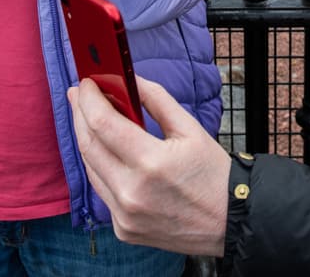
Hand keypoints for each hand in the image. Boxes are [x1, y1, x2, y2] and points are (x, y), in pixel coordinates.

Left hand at [70, 74, 229, 256]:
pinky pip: (102, 191)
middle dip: (80, 115)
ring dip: (86, 139)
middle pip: (88, 146)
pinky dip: (100, 166)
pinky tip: (105, 151)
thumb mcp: (190, 128)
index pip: (103, 124)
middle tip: (78, 93)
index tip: (86, 82)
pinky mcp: (123, 229)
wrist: (230, 220)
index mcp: (152, 163)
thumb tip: (128, 80)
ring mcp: (124, 215)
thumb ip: (156, 99)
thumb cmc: (213, 173)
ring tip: (88, 117)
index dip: (89, 99)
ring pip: (90, 169)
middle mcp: (132, 192)